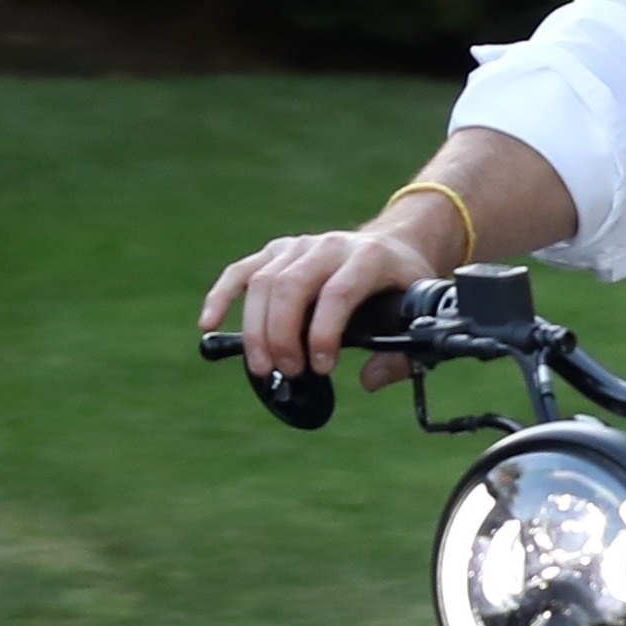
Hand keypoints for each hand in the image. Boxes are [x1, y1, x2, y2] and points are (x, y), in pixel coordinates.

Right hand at [199, 217, 443, 393]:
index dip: (324, 334)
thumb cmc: (402, 286)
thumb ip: (400, 354)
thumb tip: (368, 380)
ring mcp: (300, 246)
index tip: (322, 368)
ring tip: (264, 368)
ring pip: (263, 282)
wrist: (394, 244)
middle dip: (283, 335)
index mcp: (368, 258)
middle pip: (291, 287)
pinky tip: (208, 325)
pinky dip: (221, 297)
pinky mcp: (277, 252)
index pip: (337, 294)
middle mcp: (330, 246)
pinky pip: (241, 272)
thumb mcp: (416, 315)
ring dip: (256, 329)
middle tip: (287, 371)